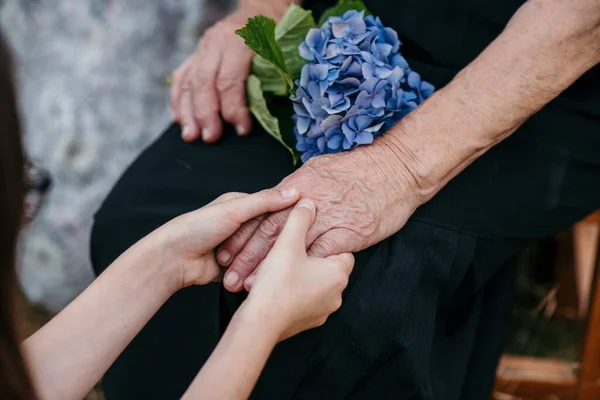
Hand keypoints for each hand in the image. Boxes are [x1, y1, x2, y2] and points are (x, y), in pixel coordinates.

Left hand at [145, 188, 299, 290]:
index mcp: (240, 205)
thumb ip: (265, 201)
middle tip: (284, 247)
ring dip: (260, 260)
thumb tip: (294, 192)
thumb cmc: (196, 228)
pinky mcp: (236, 267)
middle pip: (268, 232)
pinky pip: (253, 269)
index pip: (271, 208)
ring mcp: (238, 246)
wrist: (173, 260)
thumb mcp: (233, 209)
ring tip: (270, 263)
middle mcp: (240, 224)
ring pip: (262, 252)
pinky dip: (254, 273)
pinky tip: (261, 276)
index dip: (285, 215)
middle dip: (271, 242)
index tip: (301, 222)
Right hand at [170, 3, 286, 142]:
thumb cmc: (276, 35)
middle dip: (206, 114)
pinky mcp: (195, 54)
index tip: (242, 129)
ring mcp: (203, 48)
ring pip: (188, 81)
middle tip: (210, 138)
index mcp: (240, 41)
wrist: (262, 11)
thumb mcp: (280, 52)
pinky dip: (178, 100)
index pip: (230, 80)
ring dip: (188, 112)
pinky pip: (181, 77)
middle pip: (204, 83)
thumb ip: (271, 77)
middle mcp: (216, 42)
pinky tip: (179, 120)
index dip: (234, 109)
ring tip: (190, 136)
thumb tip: (263, 114)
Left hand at [218, 145, 421, 291]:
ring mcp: (325, 216)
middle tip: (230, 277)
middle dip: (246, 256)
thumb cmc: (362, 167)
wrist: (396, 168)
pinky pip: (316, 254)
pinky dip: (298, 271)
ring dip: (266, 268)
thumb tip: (284, 196)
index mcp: (298, 184)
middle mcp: (306, 200)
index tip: (226, 253)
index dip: (243, 234)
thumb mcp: (323, 168)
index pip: (262, 213)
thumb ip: (301, 184)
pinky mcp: (345, 232)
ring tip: (248, 286)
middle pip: (268, 231)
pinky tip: (284, 285)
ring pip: (288, 246)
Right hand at [243, 199, 353, 340]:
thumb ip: (300, 219)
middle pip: (329, 269)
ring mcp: (323, 312)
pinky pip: (305, 302)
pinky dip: (295, 294)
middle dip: (312, 260)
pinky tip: (277, 287)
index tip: (307, 241)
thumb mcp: (288, 242)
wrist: (261, 323)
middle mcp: (337, 295)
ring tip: (281, 270)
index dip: (324, 242)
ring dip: (302, 277)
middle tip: (291, 253)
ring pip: (316, 286)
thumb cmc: (277, 282)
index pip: (343, 251)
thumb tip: (309, 203)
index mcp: (338, 274)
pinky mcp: (308, 323)